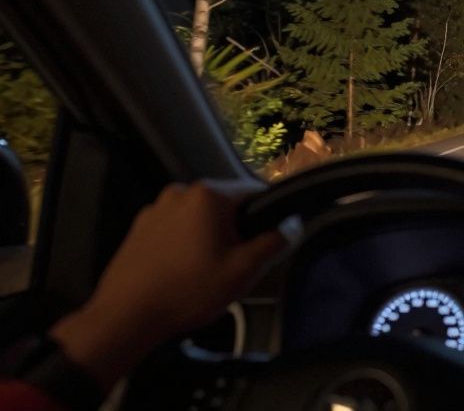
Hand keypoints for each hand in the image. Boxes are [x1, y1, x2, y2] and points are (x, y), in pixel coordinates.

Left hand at [50, 181, 285, 388]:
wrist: (125, 317)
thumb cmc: (189, 290)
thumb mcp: (242, 272)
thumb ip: (273, 244)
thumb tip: (293, 224)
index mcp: (208, 195)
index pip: (253, 193)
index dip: (265, 218)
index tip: (263, 246)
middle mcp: (180, 192)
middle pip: (223, 206)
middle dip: (233, 230)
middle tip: (233, 265)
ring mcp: (154, 209)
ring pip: (197, 218)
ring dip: (206, 236)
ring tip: (204, 272)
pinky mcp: (137, 228)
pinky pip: (173, 229)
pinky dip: (182, 244)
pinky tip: (179, 272)